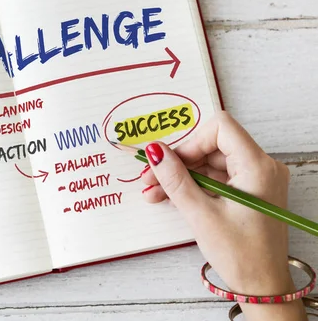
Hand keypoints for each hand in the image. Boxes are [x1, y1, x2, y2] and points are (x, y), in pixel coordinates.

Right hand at [141, 111, 306, 320]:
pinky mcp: (248, 191)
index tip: (169, 161)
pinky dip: (194, 185)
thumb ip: (176, 179)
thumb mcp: (201, 215)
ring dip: (181, 175)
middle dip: (179, 161)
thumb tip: (155, 151)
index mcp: (257, 167)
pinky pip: (216, 178)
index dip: (191, 141)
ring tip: (155, 192)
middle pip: (212, 145)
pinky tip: (170, 196)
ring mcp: (256, 179)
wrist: (262, 287)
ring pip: (210, 163)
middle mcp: (261, 167)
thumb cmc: (241, 255)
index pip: (221, 128)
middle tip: (151, 177)